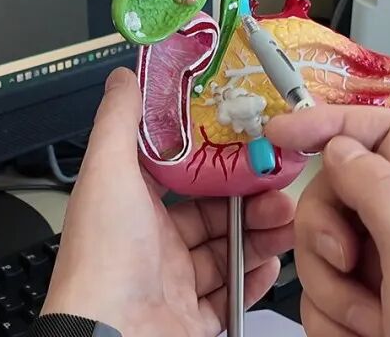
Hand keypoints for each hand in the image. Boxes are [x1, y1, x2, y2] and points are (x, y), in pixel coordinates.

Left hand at [42, 67, 294, 336]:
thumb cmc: (102, 261)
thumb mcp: (106, 172)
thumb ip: (119, 121)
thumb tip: (124, 76)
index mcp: (129, 208)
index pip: (179, 174)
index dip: (215, 159)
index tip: (249, 144)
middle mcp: (149, 244)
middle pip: (211, 214)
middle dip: (250, 198)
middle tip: (281, 185)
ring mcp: (171, 284)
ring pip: (226, 252)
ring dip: (261, 234)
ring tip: (288, 220)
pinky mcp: (190, 320)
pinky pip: (230, 297)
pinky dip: (255, 281)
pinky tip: (275, 263)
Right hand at [265, 105, 389, 336]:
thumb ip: (380, 186)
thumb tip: (339, 148)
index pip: (381, 133)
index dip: (332, 123)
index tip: (282, 131)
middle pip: (337, 192)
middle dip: (326, 231)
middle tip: (347, 263)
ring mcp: (386, 272)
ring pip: (318, 248)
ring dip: (332, 289)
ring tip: (374, 321)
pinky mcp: (364, 309)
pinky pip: (316, 295)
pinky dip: (333, 320)